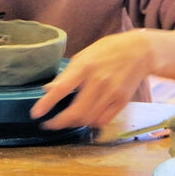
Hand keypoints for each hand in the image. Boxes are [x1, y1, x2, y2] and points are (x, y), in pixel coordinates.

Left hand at [30, 30, 153, 129]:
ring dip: (73, 124)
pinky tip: (85, 118)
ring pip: (89, 119)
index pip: (61, 88)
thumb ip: (66, 75)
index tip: (35, 114)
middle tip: (49, 124)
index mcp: (84, 67)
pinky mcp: (122, 101)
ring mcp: (112, 93)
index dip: (47, 103)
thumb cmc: (106, 51)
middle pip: (76, 112)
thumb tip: (48, 89)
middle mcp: (98, 82)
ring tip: (65, 121)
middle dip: (59, 122)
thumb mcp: (83, 55)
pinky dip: (91, 123)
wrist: (139, 51)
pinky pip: (103, 120)